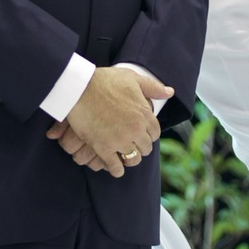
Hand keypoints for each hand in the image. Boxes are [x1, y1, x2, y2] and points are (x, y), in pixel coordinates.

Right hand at [49, 67, 171, 177]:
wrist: (79, 88)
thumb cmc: (104, 80)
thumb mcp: (132, 78)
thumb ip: (153, 87)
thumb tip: (170, 92)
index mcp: (144, 113)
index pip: (155, 133)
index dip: (148, 134)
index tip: (141, 134)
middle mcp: (136, 129)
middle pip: (145, 148)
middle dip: (139, 147)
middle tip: (131, 145)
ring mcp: (120, 140)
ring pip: (133, 159)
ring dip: (129, 159)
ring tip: (123, 156)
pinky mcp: (104, 148)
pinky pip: (116, 168)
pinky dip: (116, 170)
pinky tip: (114, 167)